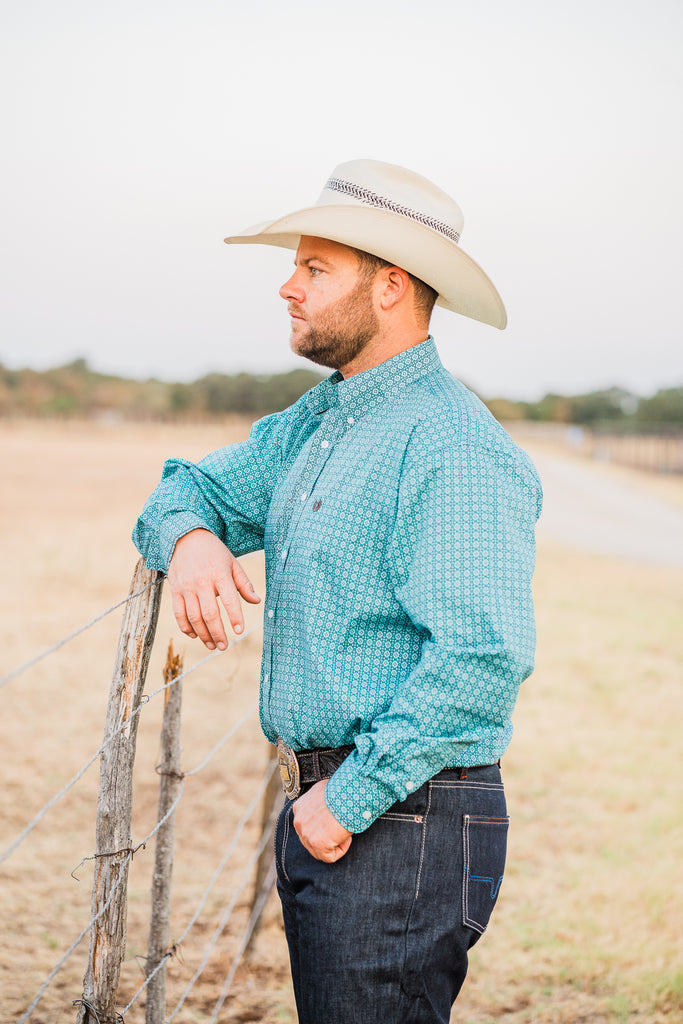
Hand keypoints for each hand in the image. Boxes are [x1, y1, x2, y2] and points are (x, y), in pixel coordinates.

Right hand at [168, 528, 260, 649]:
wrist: (186, 538)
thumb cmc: (214, 552)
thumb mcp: (233, 563)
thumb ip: (244, 584)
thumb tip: (256, 602)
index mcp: (220, 574)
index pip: (230, 599)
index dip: (235, 617)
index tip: (239, 631)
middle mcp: (202, 582)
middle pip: (209, 614)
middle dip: (217, 633)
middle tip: (224, 647)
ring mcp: (186, 587)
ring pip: (193, 617)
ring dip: (203, 635)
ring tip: (212, 645)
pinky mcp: (175, 590)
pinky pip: (179, 614)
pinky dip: (186, 627)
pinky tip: (195, 635)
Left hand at [292, 780, 352, 861]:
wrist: (347, 794)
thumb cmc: (341, 791)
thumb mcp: (323, 791)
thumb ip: (318, 802)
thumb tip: (327, 807)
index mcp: (298, 809)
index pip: (307, 827)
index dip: (323, 827)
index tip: (335, 820)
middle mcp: (298, 822)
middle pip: (310, 840)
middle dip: (327, 837)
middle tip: (340, 827)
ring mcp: (306, 834)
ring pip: (319, 851)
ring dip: (334, 843)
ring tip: (344, 830)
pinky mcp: (317, 844)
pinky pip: (329, 857)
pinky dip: (341, 850)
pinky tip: (347, 837)